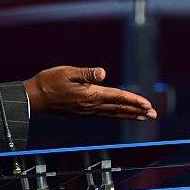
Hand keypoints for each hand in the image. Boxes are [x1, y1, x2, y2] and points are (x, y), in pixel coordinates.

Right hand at [24, 66, 157, 120]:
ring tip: (143, 117)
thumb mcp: (68, 72)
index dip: (134, 100)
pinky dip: (117, 115)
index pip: (118, 98)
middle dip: (138, 111)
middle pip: (119, 109)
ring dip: (129, 115)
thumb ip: (87, 73)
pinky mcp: (82, 111)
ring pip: (113, 114)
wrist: (35, 97)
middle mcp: (91, 106)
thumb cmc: (50, 81)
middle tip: (154, 115)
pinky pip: (105, 115)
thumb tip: (103, 73)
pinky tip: (120, 114)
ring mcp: (87, 110)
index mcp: (91, 95)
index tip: (148, 104)